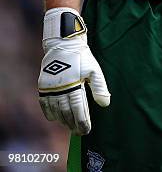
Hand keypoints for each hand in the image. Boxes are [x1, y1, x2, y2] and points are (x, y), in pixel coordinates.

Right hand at [38, 7, 109, 134]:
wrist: (64, 42)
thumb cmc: (82, 57)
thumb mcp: (94, 70)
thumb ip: (99, 88)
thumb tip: (105, 104)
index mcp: (74, 85)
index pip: (78, 110)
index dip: (82, 122)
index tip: (86, 130)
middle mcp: (61, 89)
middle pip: (66, 113)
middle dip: (72, 124)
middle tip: (78, 131)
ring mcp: (50, 87)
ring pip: (55, 110)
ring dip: (62, 120)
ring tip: (69, 126)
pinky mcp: (43, 85)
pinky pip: (44, 103)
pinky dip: (49, 113)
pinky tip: (55, 118)